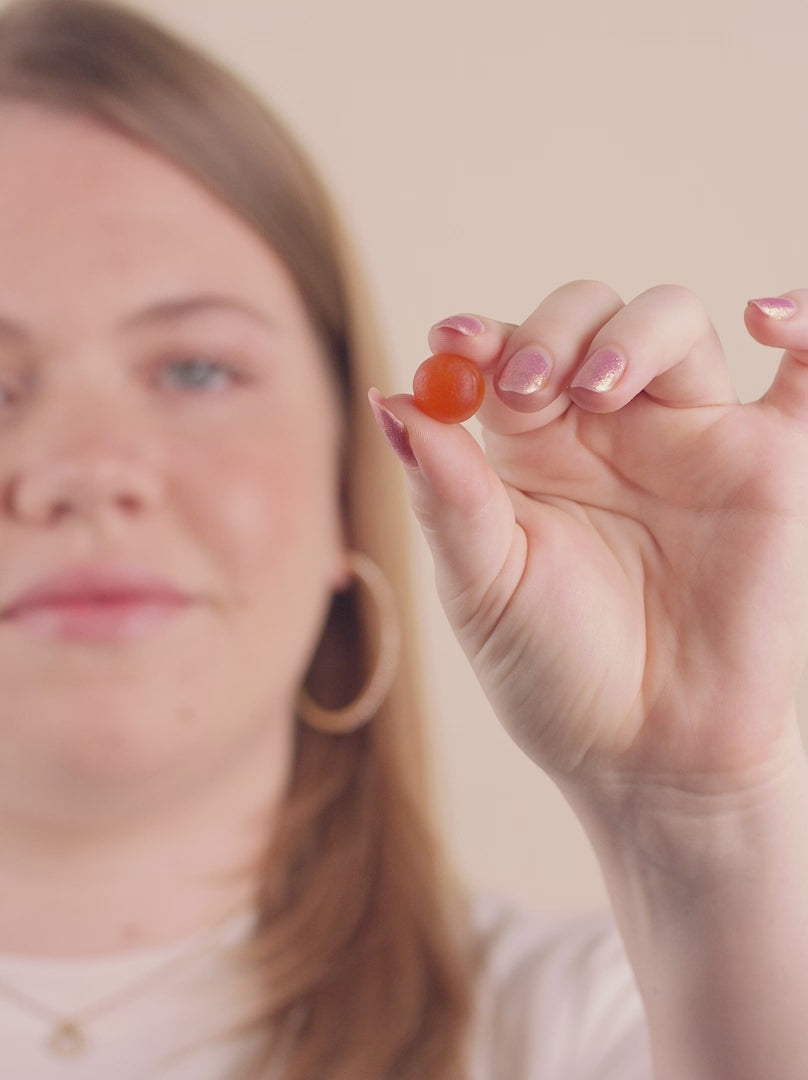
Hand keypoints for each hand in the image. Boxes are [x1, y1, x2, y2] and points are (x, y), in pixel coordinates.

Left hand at [374, 282, 807, 809]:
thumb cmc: (553, 673)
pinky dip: (804, 326)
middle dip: (554, 332)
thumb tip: (388, 402)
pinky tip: (765, 315)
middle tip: (530, 389)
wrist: (646, 753)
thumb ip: (445, 494)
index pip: (506, 357)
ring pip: (674, 324)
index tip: (451, 339)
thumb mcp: (483, 585)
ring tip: (598, 389)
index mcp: (529, 453)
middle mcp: (605, 431)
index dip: (482, 337)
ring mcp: (688, 439)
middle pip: (587, 319)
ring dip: (635, 332)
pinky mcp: (768, 463)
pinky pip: (806, 375)